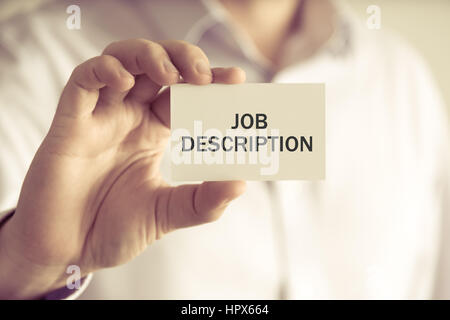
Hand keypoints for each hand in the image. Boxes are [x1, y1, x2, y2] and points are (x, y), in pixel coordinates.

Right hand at [0, 39, 245, 298]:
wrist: (67, 252)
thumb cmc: (114, 229)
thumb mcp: (167, 214)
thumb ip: (204, 201)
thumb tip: (242, 182)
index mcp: (153, 132)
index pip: (184, 92)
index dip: (210, 80)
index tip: (237, 78)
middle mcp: (128, 117)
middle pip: (155, 65)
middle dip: (183, 58)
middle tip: (204, 75)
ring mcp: (99, 117)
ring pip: (121, 59)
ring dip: (148, 55)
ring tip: (171, 74)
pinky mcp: (70, 123)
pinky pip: (83, 81)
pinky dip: (105, 71)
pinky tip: (125, 84)